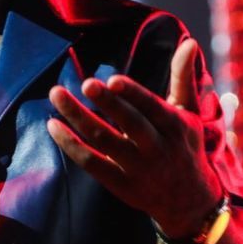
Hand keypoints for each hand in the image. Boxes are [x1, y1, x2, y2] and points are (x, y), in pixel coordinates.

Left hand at [47, 38, 223, 236]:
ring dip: (78, 118)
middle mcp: (157, 148)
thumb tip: (189, 42)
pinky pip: (92, 164)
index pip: (153, 108)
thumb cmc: (184, 144)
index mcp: (175, 126)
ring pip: (104, 142)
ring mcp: (138, 169)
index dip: (133, 94)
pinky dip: (71, 146)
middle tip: (86, 83)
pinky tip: (53, 126)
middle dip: (107, 104)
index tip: (112, 80)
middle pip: (129, 125)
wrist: (188, 201)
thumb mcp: (189, 112)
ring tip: (57, 95)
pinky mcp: (120, 185)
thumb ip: (183, 77)